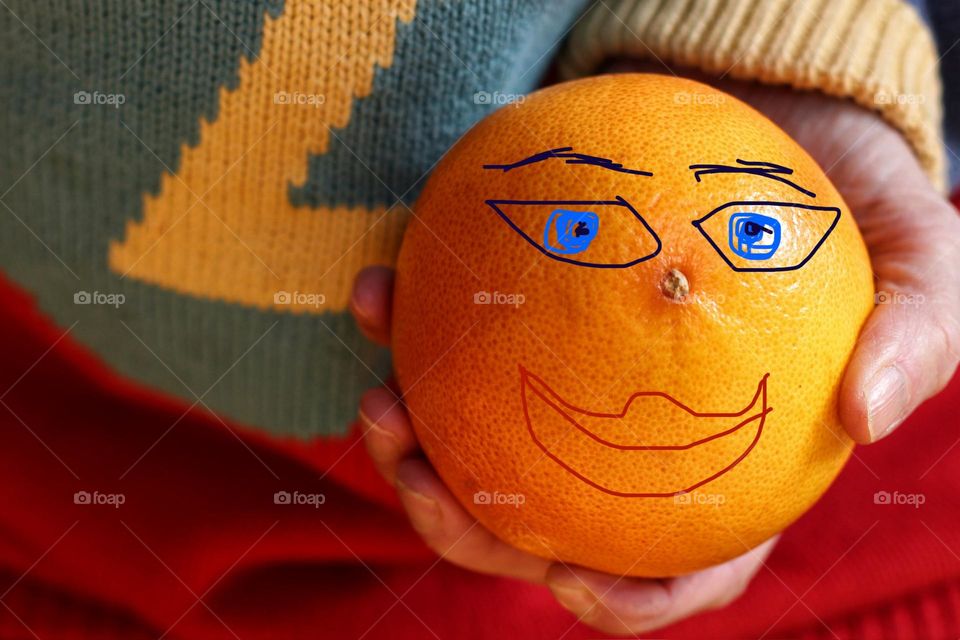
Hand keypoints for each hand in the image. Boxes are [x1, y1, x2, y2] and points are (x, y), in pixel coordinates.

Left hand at [349, 66, 959, 633]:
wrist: (775, 115)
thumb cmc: (851, 204)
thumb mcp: (926, 262)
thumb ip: (914, 334)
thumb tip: (869, 418)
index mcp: (719, 467)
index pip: (679, 567)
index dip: (625, 600)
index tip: (569, 585)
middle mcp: (628, 438)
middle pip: (542, 522)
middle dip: (466, 524)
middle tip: (423, 472)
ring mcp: (565, 379)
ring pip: (474, 444)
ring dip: (409, 439)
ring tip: (379, 393)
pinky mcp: (521, 314)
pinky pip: (451, 334)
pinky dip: (403, 320)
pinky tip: (378, 286)